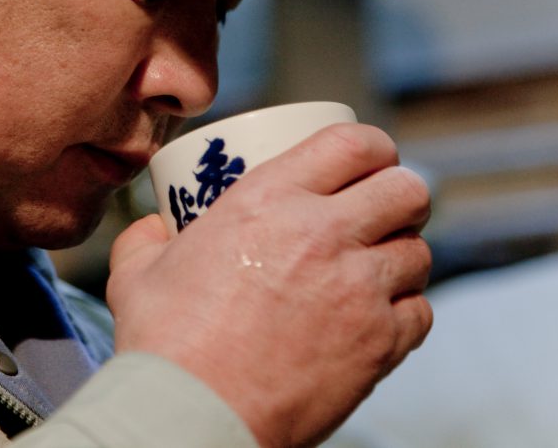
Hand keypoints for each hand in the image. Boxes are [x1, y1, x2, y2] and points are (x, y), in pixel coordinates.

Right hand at [107, 123, 432, 447]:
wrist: (192, 415)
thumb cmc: (164, 344)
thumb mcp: (138, 273)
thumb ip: (146, 238)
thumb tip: (153, 227)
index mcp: (268, 199)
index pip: (353, 143)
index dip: (373, 147)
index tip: (368, 161)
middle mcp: (323, 234)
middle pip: (407, 189)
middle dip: (401, 196)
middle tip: (379, 212)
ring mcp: (357, 290)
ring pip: (419, 251)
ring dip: (400, 255)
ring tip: (375, 268)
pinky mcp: (377, 343)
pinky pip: (419, 312)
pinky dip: (404, 311)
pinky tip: (375, 317)